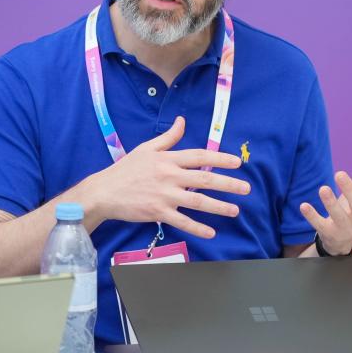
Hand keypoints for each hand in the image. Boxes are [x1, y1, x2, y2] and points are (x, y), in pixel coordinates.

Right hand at [84, 116, 250, 238]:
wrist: (104, 192)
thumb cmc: (126, 169)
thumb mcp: (146, 148)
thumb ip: (168, 137)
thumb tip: (182, 120)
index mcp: (168, 159)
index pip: (200, 156)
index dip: (220, 158)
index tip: (238, 162)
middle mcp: (170, 176)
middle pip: (205, 179)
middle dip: (229, 184)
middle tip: (246, 188)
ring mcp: (165, 196)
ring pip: (198, 202)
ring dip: (219, 207)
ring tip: (235, 210)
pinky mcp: (158, 213)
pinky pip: (182, 222)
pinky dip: (198, 228)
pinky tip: (211, 232)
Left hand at [299, 137, 351, 254]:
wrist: (345, 236)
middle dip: (349, 190)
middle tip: (339, 174)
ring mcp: (346, 226)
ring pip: (339, 216)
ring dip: (331, 203)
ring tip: (323, 188)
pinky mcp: (329, 232)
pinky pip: (321, 225)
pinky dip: (312, 217)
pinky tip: (303, 206)